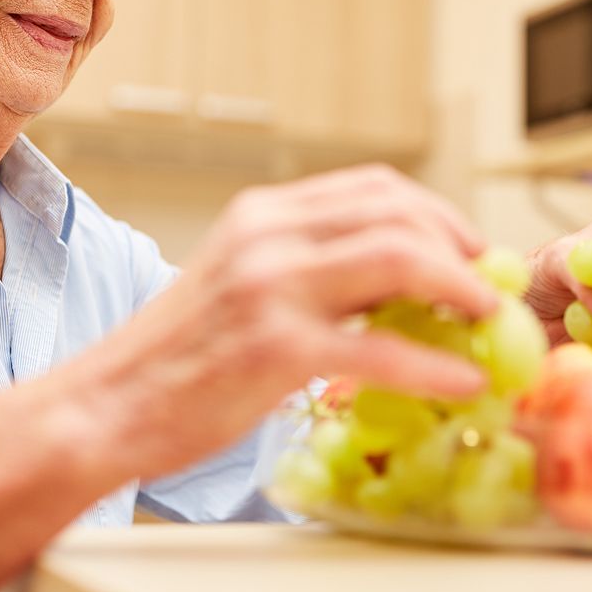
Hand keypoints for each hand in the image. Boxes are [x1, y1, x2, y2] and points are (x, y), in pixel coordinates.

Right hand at [87, 164, 495, 480]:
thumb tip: (391, 284)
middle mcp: (269, 236)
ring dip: (461, 290)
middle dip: (460, 246)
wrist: (104, 405)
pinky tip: (464, 383)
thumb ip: (302, 266)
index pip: (372, 187)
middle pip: (397, 213)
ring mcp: (272, 288)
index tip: (468, 247)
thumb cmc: (175, 357)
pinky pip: (381, 350)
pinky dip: (435, 366)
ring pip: (400, 260)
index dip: (436, 212)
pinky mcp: (277, 349)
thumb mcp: (237, 282)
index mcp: (262, 214)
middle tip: (487, 287)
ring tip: (487, 321)